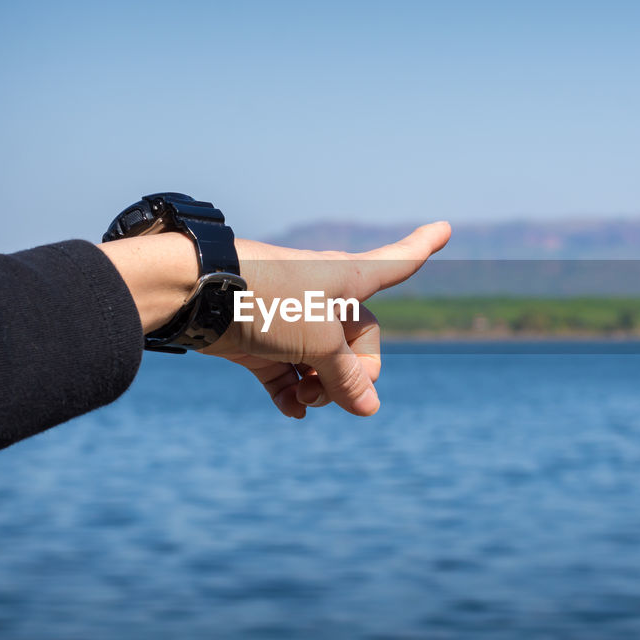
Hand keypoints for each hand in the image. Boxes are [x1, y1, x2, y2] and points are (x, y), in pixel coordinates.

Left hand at [206, 222, 450, 417]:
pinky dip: (292, 393)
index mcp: (349, 278)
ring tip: (303, 401)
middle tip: (330, 391)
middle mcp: (325, 295)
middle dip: (353, 374)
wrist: (195, 293)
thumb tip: (369, 409)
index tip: (445, 227)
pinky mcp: (261, 339)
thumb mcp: (319, 343)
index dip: (422, 247)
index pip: (398, 262)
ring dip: (319, 389)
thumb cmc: (268, 300)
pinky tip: (291, 411)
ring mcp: (292, 318)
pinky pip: (288, 373)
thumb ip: (347, 378)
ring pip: (323, 363)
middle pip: (360, 341)